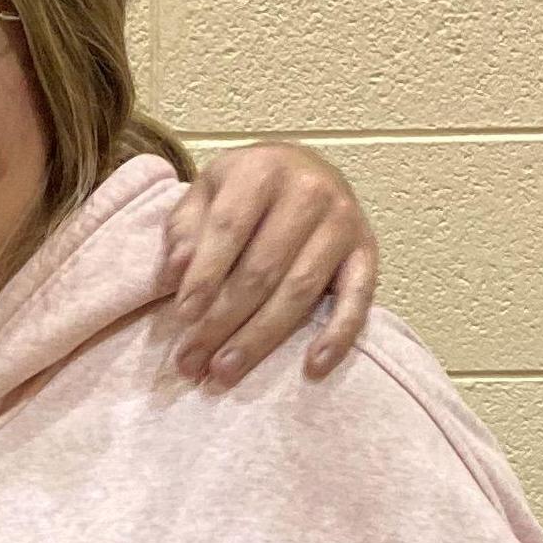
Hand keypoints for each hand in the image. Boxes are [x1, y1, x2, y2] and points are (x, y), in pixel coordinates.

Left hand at [162, 143, 378, 385]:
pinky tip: (313, 368)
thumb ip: (185, 231)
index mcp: (262, 170)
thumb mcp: (205, 194)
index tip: (182, 318)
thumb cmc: (244, 191)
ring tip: (224, 372)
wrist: (304, 170)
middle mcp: (309, 191)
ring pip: (299, 291)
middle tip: (192, 362)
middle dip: (222, 322)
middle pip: (262, 269)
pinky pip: (358, 299)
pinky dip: (338, 336)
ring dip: (260, 339)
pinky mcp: (367, 251)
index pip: (229, 229)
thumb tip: (174, 274)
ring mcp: (344, 222)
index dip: (205, 276)